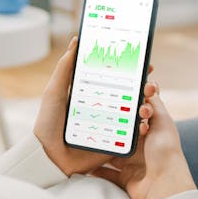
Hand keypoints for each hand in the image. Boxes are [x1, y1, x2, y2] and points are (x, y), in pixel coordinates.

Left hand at [34, 37, 154, 175]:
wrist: (48, 157)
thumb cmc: (47, 123)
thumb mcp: (54, 92)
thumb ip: (64, 68)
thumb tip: (76, 41)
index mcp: (90, 93)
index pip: (113, 77)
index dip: (128, 69)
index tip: (142, 60)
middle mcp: (102, 107)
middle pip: (127, 93)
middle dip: (142, 86)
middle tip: (150, 82)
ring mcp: (108, 125)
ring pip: (133, 112)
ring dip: (144, 105)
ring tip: (148, 100)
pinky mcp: (112, 142)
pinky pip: (130, 134)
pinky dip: (140, 128)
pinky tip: (145, 122)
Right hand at [92, 83, 195, 198]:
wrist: (164, 186)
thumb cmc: (165, 152)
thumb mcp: (163, 121)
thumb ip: (154, 104)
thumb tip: (148, 86)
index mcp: (151, 131)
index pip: (137, 114)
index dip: (128, 105)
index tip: (115, 96)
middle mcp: (141, 146)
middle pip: (121, 132)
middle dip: (110, 125)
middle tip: (95, 114)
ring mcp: (132, 163)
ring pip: (111, 151)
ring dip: (100, 146)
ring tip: (84, 134)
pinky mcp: (123, 178)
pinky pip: (105, 172)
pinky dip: (94, 168)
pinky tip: (83, 160)